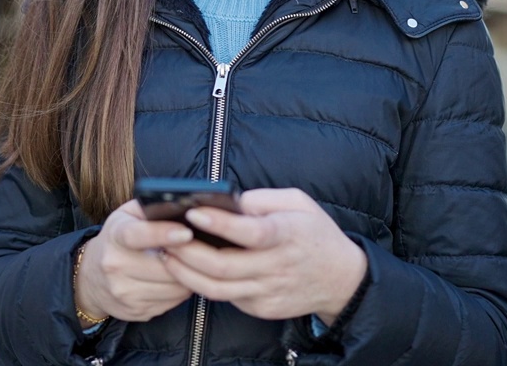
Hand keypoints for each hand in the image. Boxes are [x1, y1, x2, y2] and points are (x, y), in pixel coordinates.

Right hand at [75, 200, 194, 322]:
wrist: (91, 278)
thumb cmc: (118, 240)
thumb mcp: (126, 216)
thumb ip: (150, 208)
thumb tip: (183, 204)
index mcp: (115, 236)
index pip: (137, 235)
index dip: (162, 234)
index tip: (186, 232)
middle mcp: (115, 266)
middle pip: (162, 267)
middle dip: (187, 259)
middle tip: (201, 249)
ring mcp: (124, 292)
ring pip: (172, 287)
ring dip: (188, 275)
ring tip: (191, 263)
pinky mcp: (135, 311)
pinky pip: (172, 302)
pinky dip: (181, 290)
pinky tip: (179, 278)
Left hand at [160, 188, 367, 323]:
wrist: (341, 279)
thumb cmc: (315, 233)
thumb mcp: (298, 202)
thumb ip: (263, 198)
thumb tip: (227, 200)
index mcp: (287, 235)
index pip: (250, 233)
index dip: (220, 224)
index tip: (193, 213)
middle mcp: (277, 267)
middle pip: (224, 266)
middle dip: (188, 252)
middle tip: (165, 237)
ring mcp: (268, 292)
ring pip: (217, 289)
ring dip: (186, 273)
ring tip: (166, 254)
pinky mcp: (262, 308)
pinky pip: (226, 297)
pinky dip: (202, 284)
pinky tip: (187, 269)